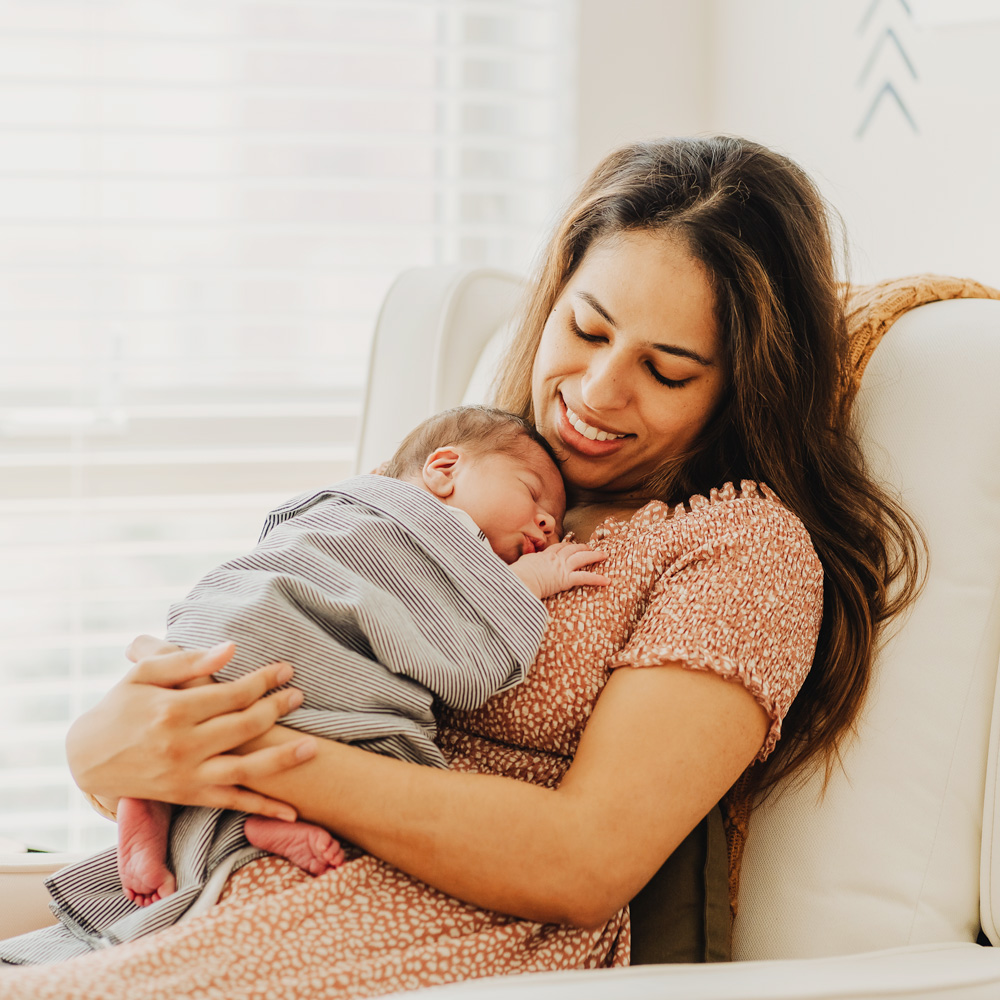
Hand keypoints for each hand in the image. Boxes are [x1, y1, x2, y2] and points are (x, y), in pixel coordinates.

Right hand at [65, 637, 316, 819]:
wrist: (86, 758)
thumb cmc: (119, 707)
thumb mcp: (143, 675)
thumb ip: (187, 661)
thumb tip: (229, 649)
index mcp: (173, 710)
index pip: (232, 693)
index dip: (264, 680)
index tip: (286, 670)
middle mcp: (183, 745)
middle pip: (245, 726)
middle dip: (278, 708)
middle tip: (299, 695)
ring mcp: (188, 775)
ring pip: (246, 769)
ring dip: (283, 759)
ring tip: (313, 747)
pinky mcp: (189, 796)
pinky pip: (232, 802)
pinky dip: (263, 809)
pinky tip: (292, 812)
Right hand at [510, 541, 608, 599]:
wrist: (520, 579)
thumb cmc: (516, 574)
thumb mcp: (519, 564)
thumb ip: (523, 562)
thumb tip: (517, 566)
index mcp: (543, 555)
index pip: (557, 548)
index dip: (565, 546)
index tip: (570, 545)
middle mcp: (554, 559)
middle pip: (571, 549)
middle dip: (582, 547)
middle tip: (590, 547)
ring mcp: (561, 567)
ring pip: (581, 558)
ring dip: (594, 556)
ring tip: (603, 555)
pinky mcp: (566, 579)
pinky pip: (585, 578)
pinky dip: (597, 579)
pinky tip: (607, 581)